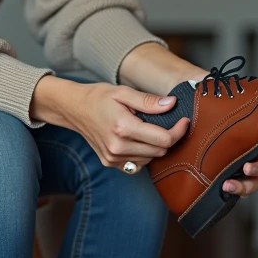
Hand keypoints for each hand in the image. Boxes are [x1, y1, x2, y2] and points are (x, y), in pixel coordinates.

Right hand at [31, 77, 188, 171]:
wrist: (74, 109)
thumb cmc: (98, 97)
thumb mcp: (123, 92)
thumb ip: (148, 101)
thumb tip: (172, 105)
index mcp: (123, 127)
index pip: (164, 139)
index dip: (179, 131)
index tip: (184, 120)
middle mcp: (118, 147)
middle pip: (160, 151)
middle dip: (169, 137)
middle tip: (169, 122)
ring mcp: (113, 158)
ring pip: (150, 159)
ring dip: (155, 146)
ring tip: (148, 128)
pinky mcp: (110, 163)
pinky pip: (138, 164)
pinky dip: (143, 154)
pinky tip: (138, 140)